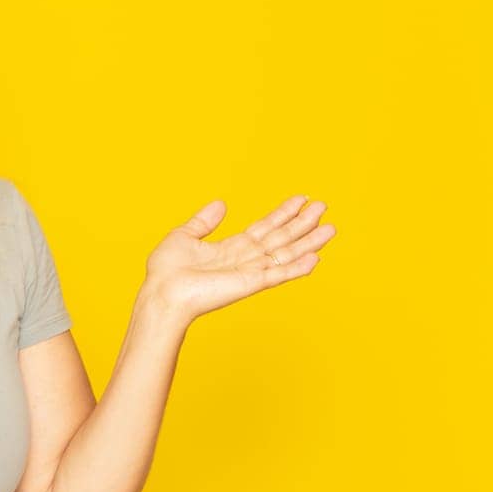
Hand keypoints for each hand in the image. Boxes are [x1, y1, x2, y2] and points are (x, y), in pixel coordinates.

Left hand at [143, 194, 336, 321]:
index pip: (263, 228)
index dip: (282, 213)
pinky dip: (297, 268)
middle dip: (302, 223)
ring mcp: (250, 273)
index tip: (301, 199)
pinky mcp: (250, 284)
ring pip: (285, 254)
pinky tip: (316, 258)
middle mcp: (244, 260)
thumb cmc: (166, 271)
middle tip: (323, 205)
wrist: (161, 292)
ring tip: (331, 228)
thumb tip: (221, 203)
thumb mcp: (184, 235)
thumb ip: (204, 221)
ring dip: (308, 241)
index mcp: (230, 248)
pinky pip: (278, 274)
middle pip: (280, 238)